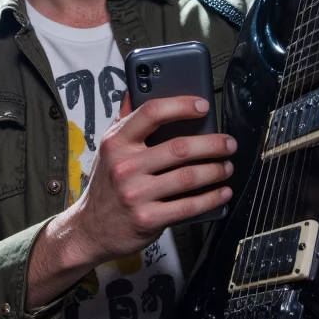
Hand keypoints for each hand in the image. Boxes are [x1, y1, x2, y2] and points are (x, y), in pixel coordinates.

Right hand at [26, 95, 235, 306]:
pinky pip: (188, 206)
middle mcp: (125, 167)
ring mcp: (136, 194)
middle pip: (179, 147)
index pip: (152, 113)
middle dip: (212, 144)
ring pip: (188, 177)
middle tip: (228, 143)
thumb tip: (135, 88)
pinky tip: (222, 192)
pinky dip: (211, 198)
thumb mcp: (108, 150)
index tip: (203, 106)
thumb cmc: (106, 186)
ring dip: (216, 171)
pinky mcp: (147, 219)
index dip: (182, 106)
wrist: (90, 229)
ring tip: (227, 167)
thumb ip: (124, 120)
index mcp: (116, 143)